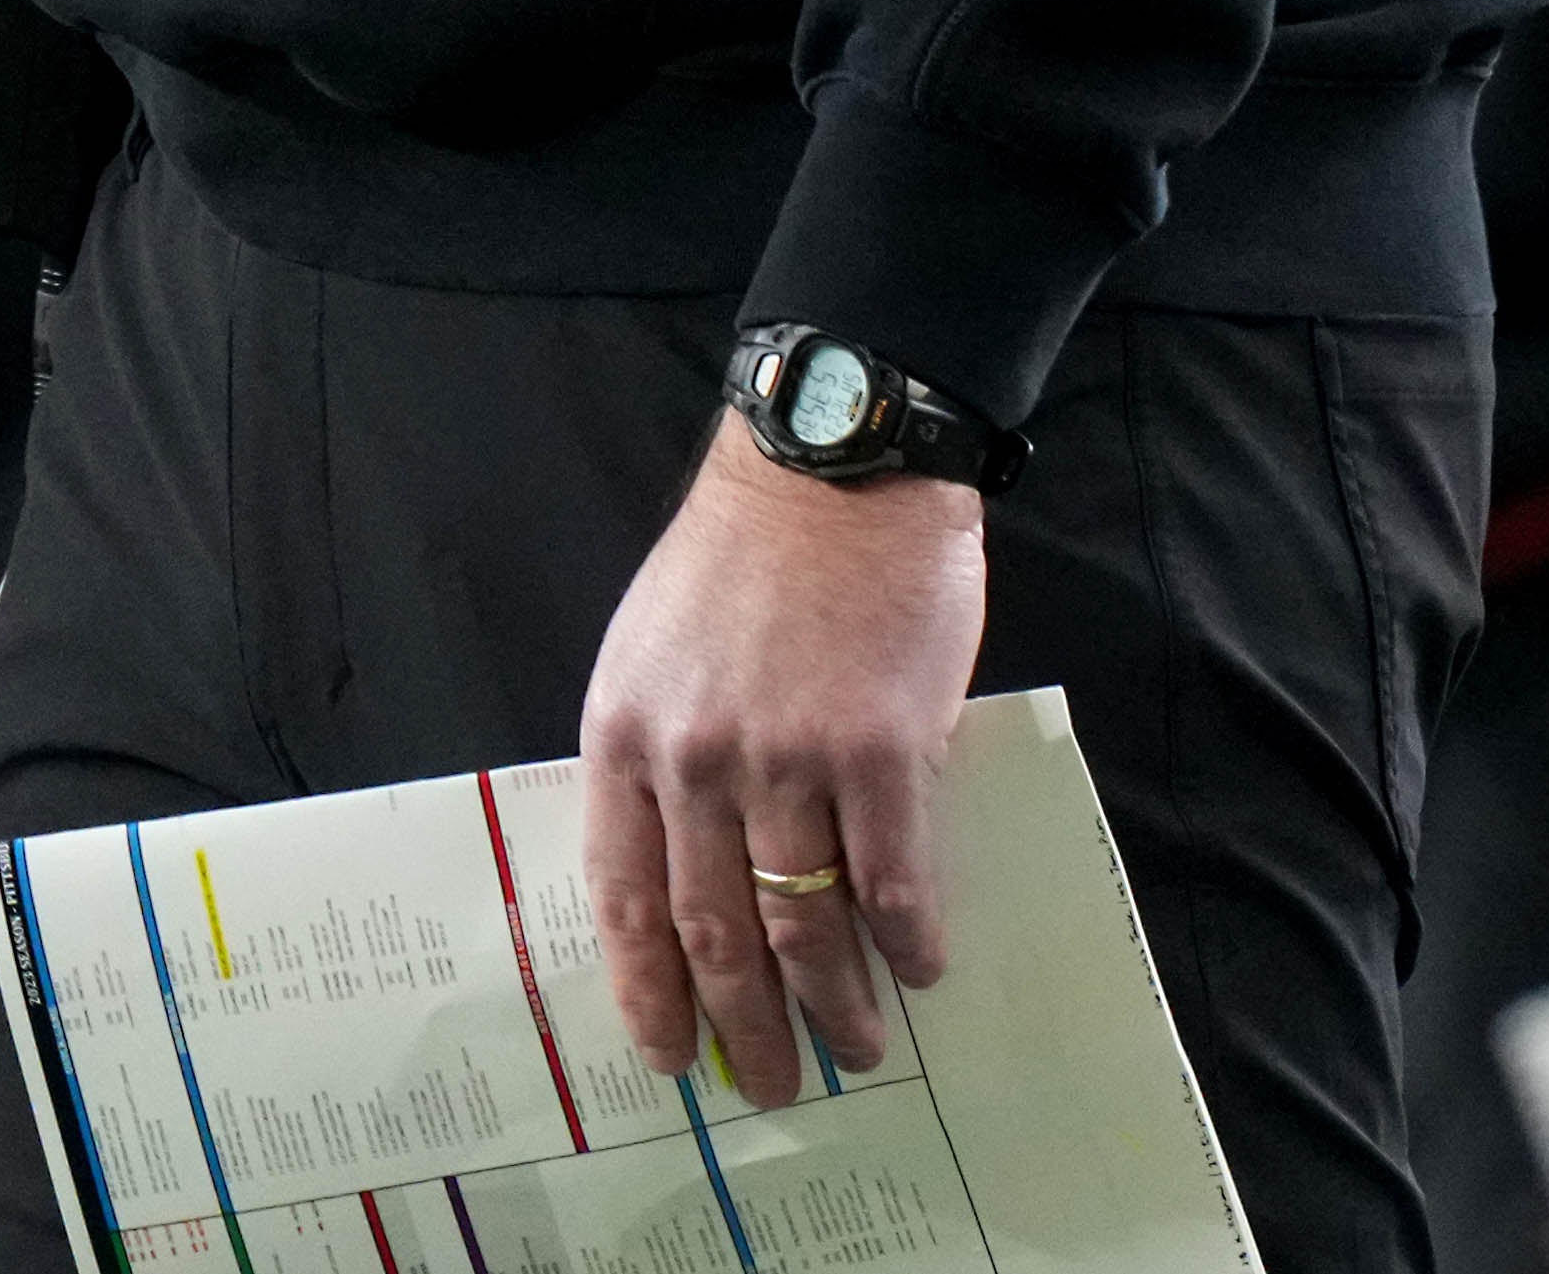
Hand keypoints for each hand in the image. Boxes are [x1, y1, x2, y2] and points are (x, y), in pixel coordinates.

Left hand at [576, 422, 994, 1103]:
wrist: (837, 465)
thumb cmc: (744, 554)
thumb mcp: (654, 651)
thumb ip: (664, 756)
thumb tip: (700, 869)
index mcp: (627, 743)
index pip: (627, 904)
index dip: (651, 994)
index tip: (676, 1058)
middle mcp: (697, 764)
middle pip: (716, 932)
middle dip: (747, 1025)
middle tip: (777, 1083)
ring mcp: (788, 757)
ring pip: (804, 918)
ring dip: (835, 999)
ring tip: (859, 1045)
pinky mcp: (879, 744)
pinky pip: (892, 872)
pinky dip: (907, 933)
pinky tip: (921, 966)